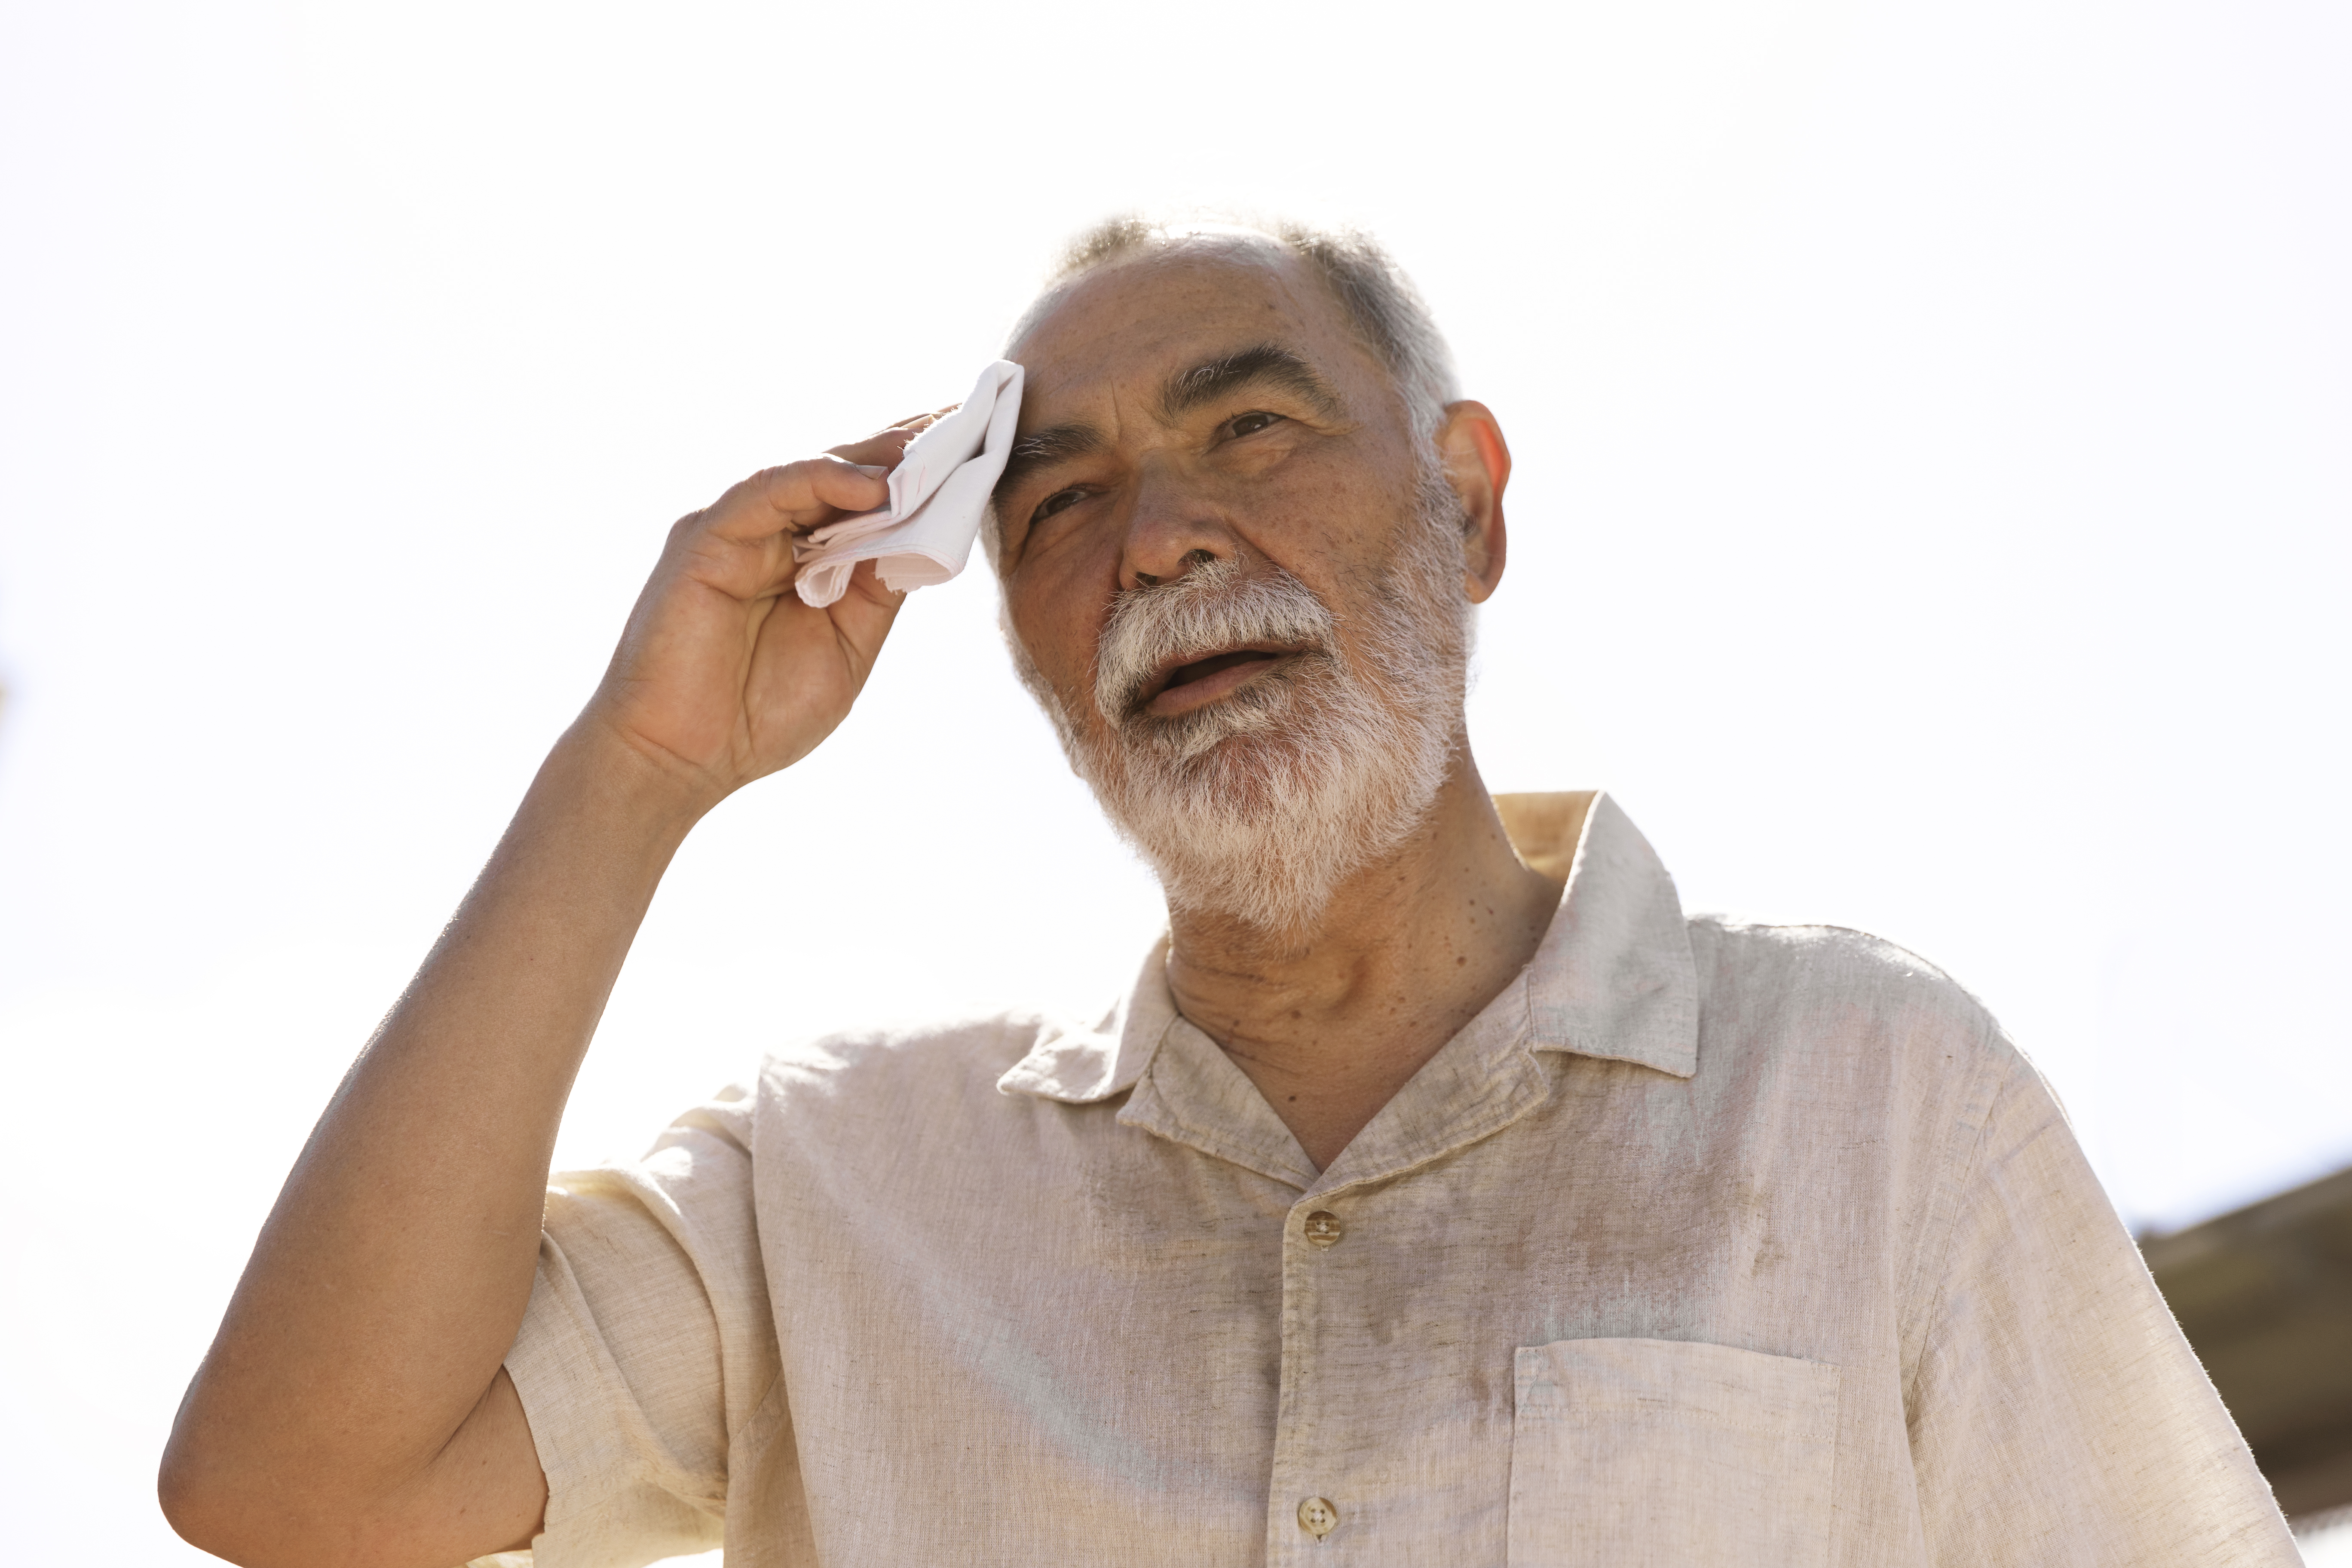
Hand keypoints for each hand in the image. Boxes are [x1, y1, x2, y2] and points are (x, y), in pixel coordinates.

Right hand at [580, 413, 943, 809]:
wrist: (682, 759)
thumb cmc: (757, 714)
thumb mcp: (848, 644)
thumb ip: (878, 587)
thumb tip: (926, 532)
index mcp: (807, 562)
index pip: (868, 505)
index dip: (919, 478)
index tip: (975, 449)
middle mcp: (772, 536)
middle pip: (846, 476)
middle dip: (906, 449)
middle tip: (965, 420)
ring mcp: (738, 531)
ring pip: (812, 472)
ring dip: (875, 457)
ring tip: (932, 444)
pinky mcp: (707, 535)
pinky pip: (768, 490)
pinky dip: (820, 479)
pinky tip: (873, 485)